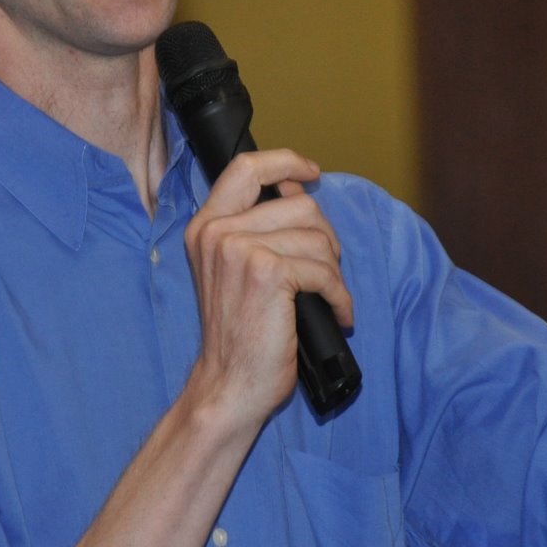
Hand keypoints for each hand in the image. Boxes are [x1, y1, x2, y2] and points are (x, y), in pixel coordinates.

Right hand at [182, 150, 352, 428]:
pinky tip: (338, 314)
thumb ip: (257, 228)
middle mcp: (217, 232)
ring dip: (334, 272)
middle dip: (325, 240)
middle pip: (300, 205)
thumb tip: (298, 190)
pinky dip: (340, 296)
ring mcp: (239, 250)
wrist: (229, 384)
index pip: (246, 168)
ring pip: (318, 237)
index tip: (311, 171)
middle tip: (324, 272)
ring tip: (327, 297)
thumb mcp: (236, 271)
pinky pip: (325, 270)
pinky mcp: (268, 274)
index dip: (285, 162)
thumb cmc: (239, 334)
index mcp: (206, 227)